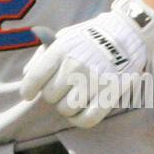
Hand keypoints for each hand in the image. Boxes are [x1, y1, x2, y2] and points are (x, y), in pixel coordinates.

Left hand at [19, 0, 153, 128]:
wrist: (126, 33)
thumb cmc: (89, 38)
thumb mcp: (64, 37)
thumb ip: (43, 55)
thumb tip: (27, 74)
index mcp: (61, 50)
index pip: (35, 78)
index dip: (28, 90)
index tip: (29, 94)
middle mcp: (75, 66)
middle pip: (50, 97)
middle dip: (53, 95)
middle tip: (62, 89)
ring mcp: (93, 82)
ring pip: (66, 110)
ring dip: (66, 107)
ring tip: (72, 98)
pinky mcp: (110, 94)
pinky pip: (87, 119)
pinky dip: (79, 120)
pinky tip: (79, 113)